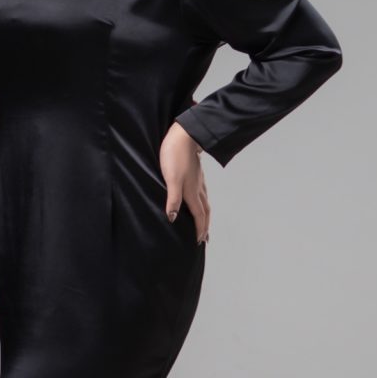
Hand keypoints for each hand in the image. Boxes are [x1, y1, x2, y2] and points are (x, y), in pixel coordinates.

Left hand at [159, 121, 210, 243]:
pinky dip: (202, 204)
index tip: (199, 241)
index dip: (199, 229)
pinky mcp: (196, 174)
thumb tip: (172, 218)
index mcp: (192, 192)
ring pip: (205, 203)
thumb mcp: (171, 179)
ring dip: (205, 216)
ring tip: (204, 224)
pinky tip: (197, 201)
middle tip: (204, 239)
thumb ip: (172, 199)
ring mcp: (198, 181)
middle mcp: (198, 189)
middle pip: (205, 212)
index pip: (198, 216)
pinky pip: (201, 194)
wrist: (184, 136)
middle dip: (205, 226)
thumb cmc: (175, 156)